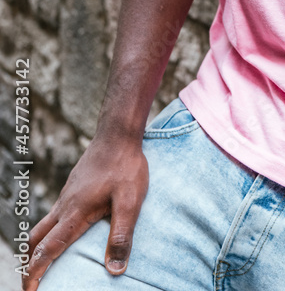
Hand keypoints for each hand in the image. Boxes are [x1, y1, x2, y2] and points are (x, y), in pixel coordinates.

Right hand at [22, 135, 148, 289]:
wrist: (118, 134)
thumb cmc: (125, 166)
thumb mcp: (130, 202)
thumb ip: (122, 235)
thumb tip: (115, 270)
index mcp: (75, 214)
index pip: (48, 250)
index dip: (35, 273)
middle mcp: (65, 206)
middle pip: (36, 239)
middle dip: (28, 264)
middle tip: (29, 283)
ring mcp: (67, 196)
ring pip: (43, 225)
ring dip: (37, 247)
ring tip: (42, 264)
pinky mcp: (73, 188)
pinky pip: (54, 214)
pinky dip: (49, 231)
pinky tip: (63, 233)